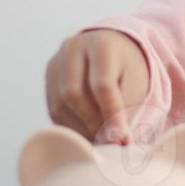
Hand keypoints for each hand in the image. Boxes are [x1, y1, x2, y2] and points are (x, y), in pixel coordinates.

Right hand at [44, 29, 148, 143]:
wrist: (112, 49)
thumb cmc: (127, 69)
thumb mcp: (136, 84)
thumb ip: (126, 110)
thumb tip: (114, 140)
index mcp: (102, 45)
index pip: (102, 85)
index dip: (111, 115)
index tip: (121, 139)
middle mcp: (73, 48)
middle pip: (74, 94)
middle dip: (93, 123)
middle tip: (110, 139)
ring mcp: (57, 63)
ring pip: (60, 105)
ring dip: (81, 128)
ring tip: (101, 136)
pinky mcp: (48, 78)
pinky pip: (54, 110)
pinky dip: (71, 126)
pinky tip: (88, 130)